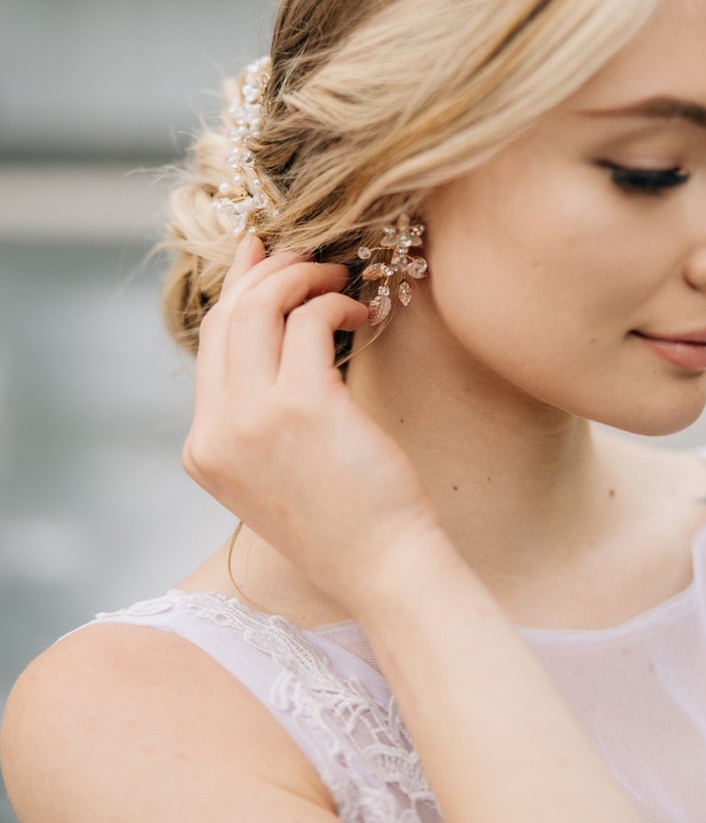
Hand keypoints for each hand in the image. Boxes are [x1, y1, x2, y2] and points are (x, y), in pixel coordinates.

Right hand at [182, 236, 439, 613]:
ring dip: (304, 276)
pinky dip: (336, 302)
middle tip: (311, 253)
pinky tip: (362, 312)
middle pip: (228, 317)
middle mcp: (216, 432)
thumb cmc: (348, 519)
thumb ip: (258, 414)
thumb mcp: (277, 471)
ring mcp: (253, 419)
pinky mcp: (302, 405)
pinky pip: (310, 320)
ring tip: (340, 275)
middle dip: (269, 271)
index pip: (209, 346)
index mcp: (205, 449)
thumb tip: (275, 334)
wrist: (384, 569)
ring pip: (261, 307)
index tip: (259, 253)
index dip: (235, 289)